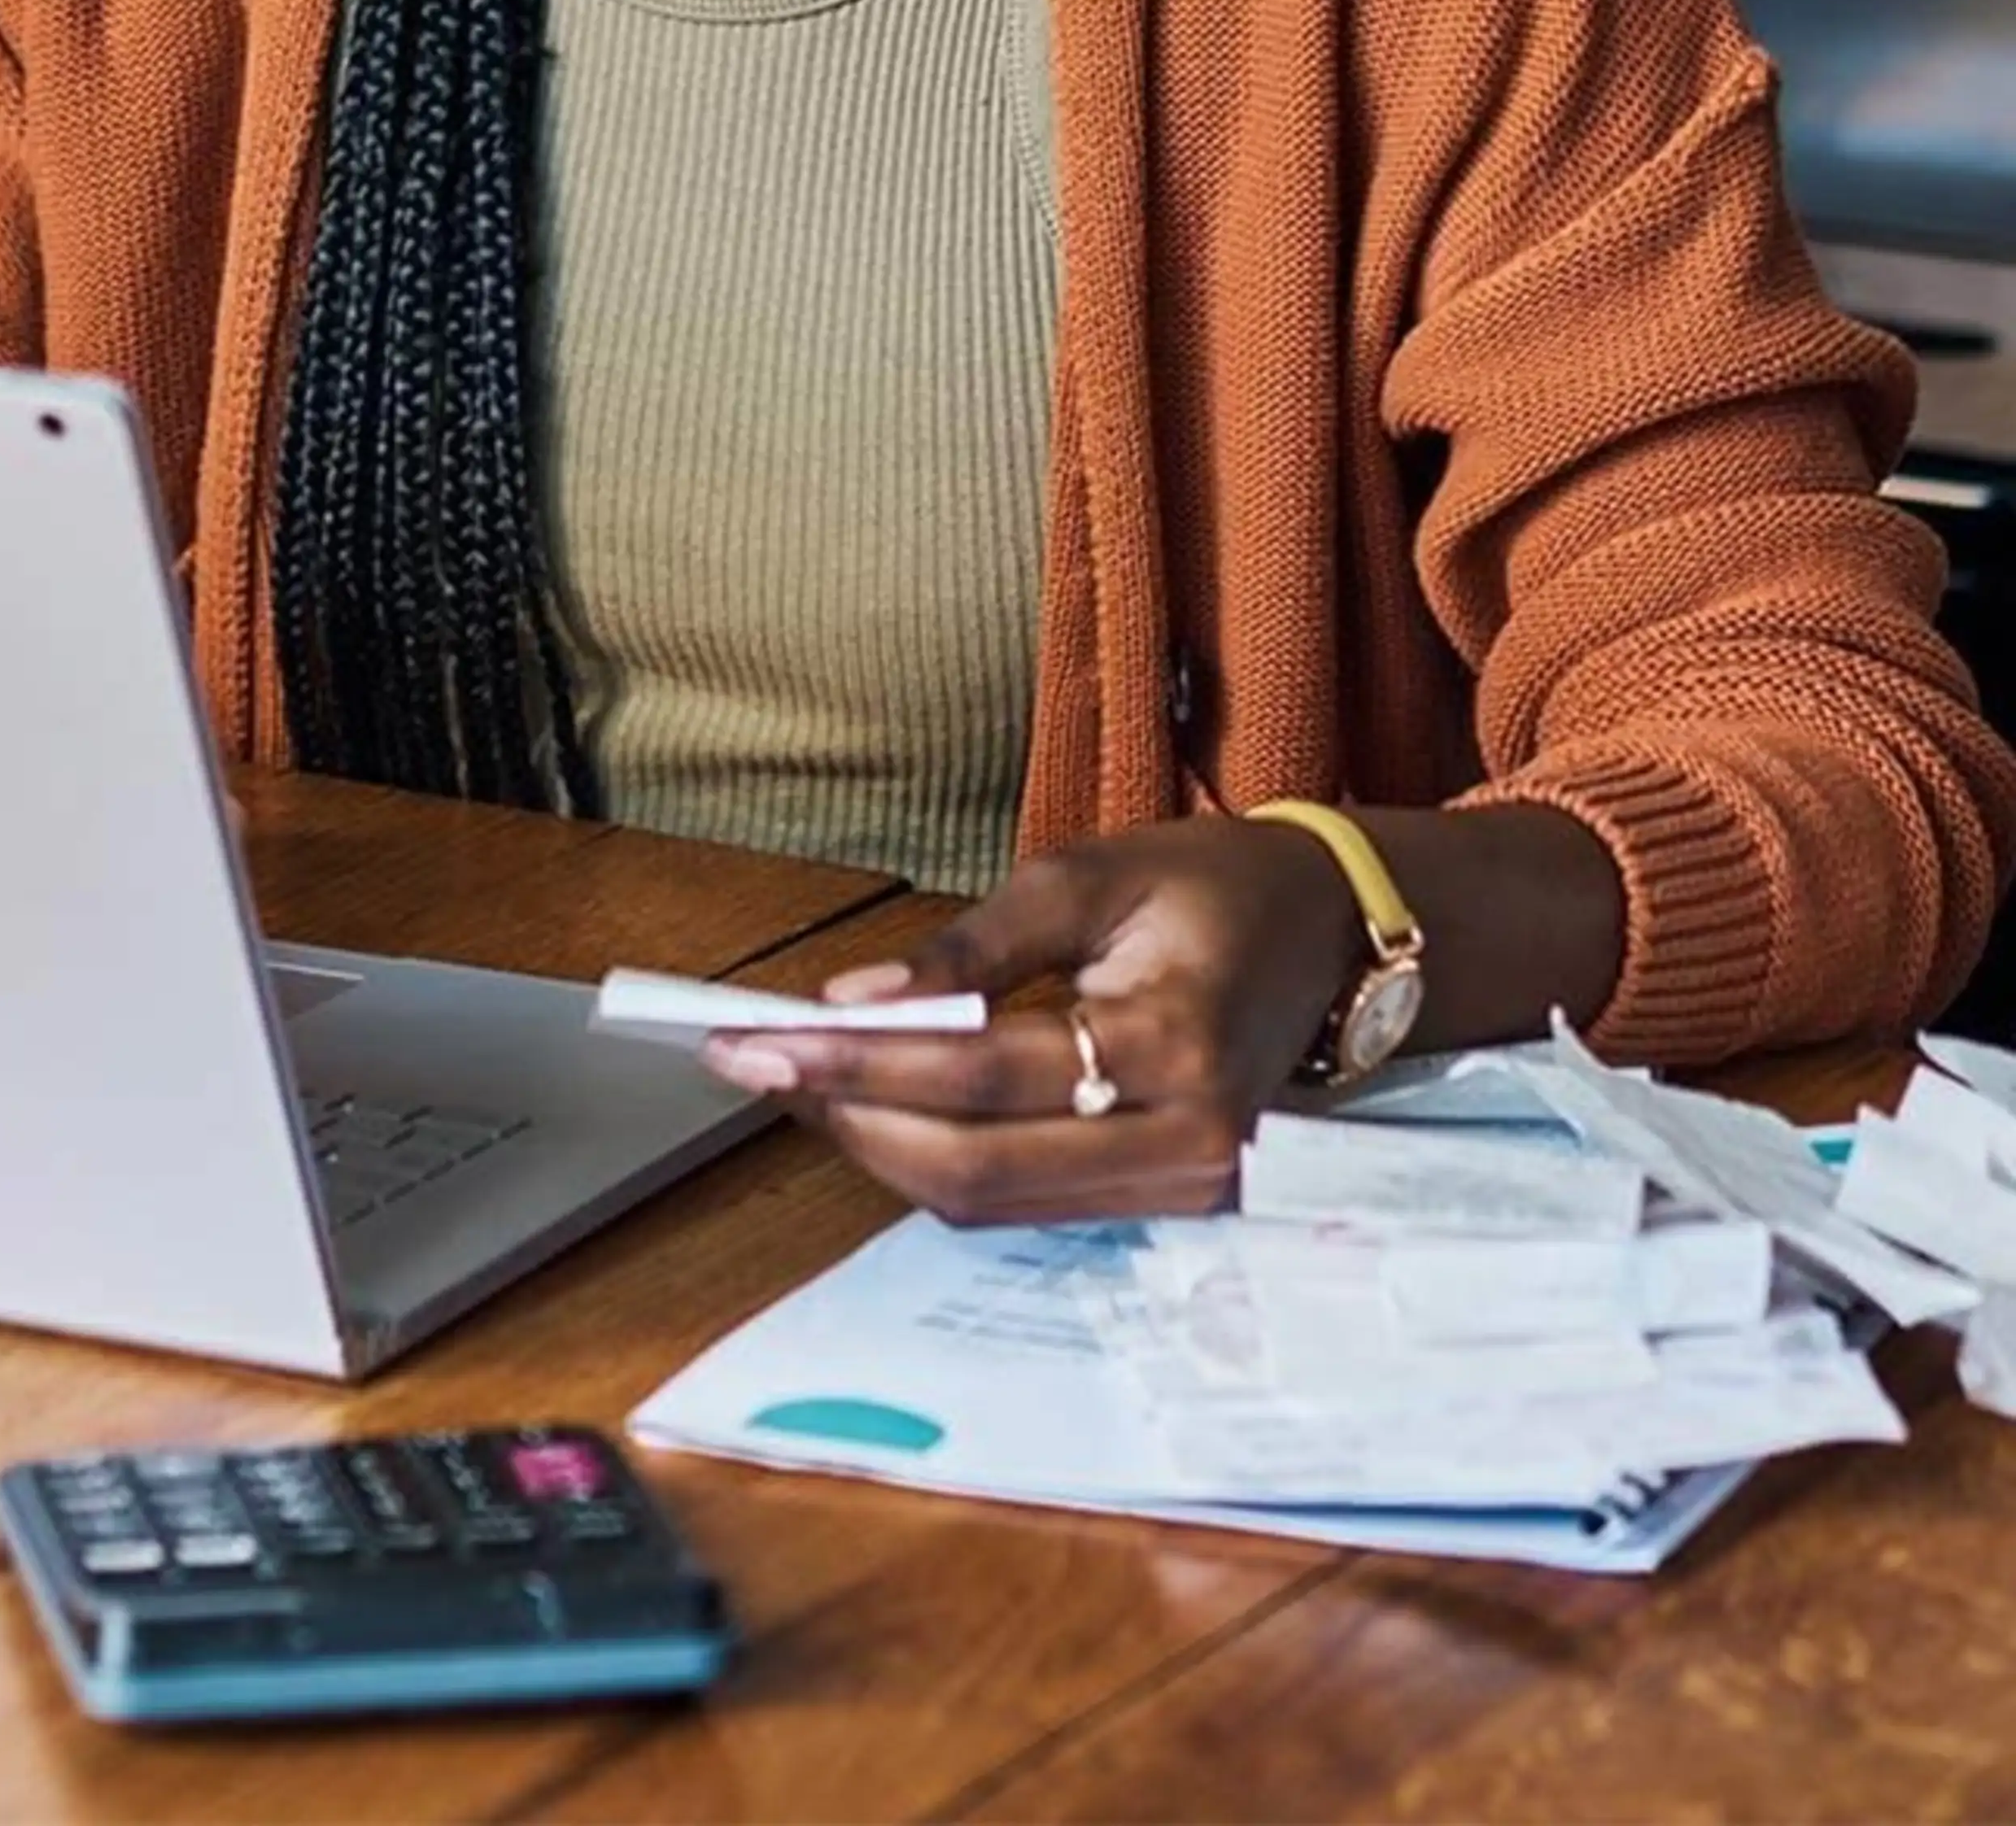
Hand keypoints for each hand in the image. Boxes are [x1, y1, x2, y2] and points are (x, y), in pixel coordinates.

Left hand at [701, 816, 1365, 1225]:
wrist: (1330, 934)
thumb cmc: (1208, 887)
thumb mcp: (1083, 877)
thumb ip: (969, 951)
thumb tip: (853, 1002)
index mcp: (1173, 1042)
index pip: (980, 1074)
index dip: (858, 1063)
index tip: (758, 1037)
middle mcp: (1189, 1142)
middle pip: (975, 1167)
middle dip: (848, 1118)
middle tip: (752, 1064)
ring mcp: (1188, 1191)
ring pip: (991, 1200)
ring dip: (880, 1145)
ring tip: (798, 1078)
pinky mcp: (1172, 1206)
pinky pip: (1027, 1200)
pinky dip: (940, 1158)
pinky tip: (877, 1104)